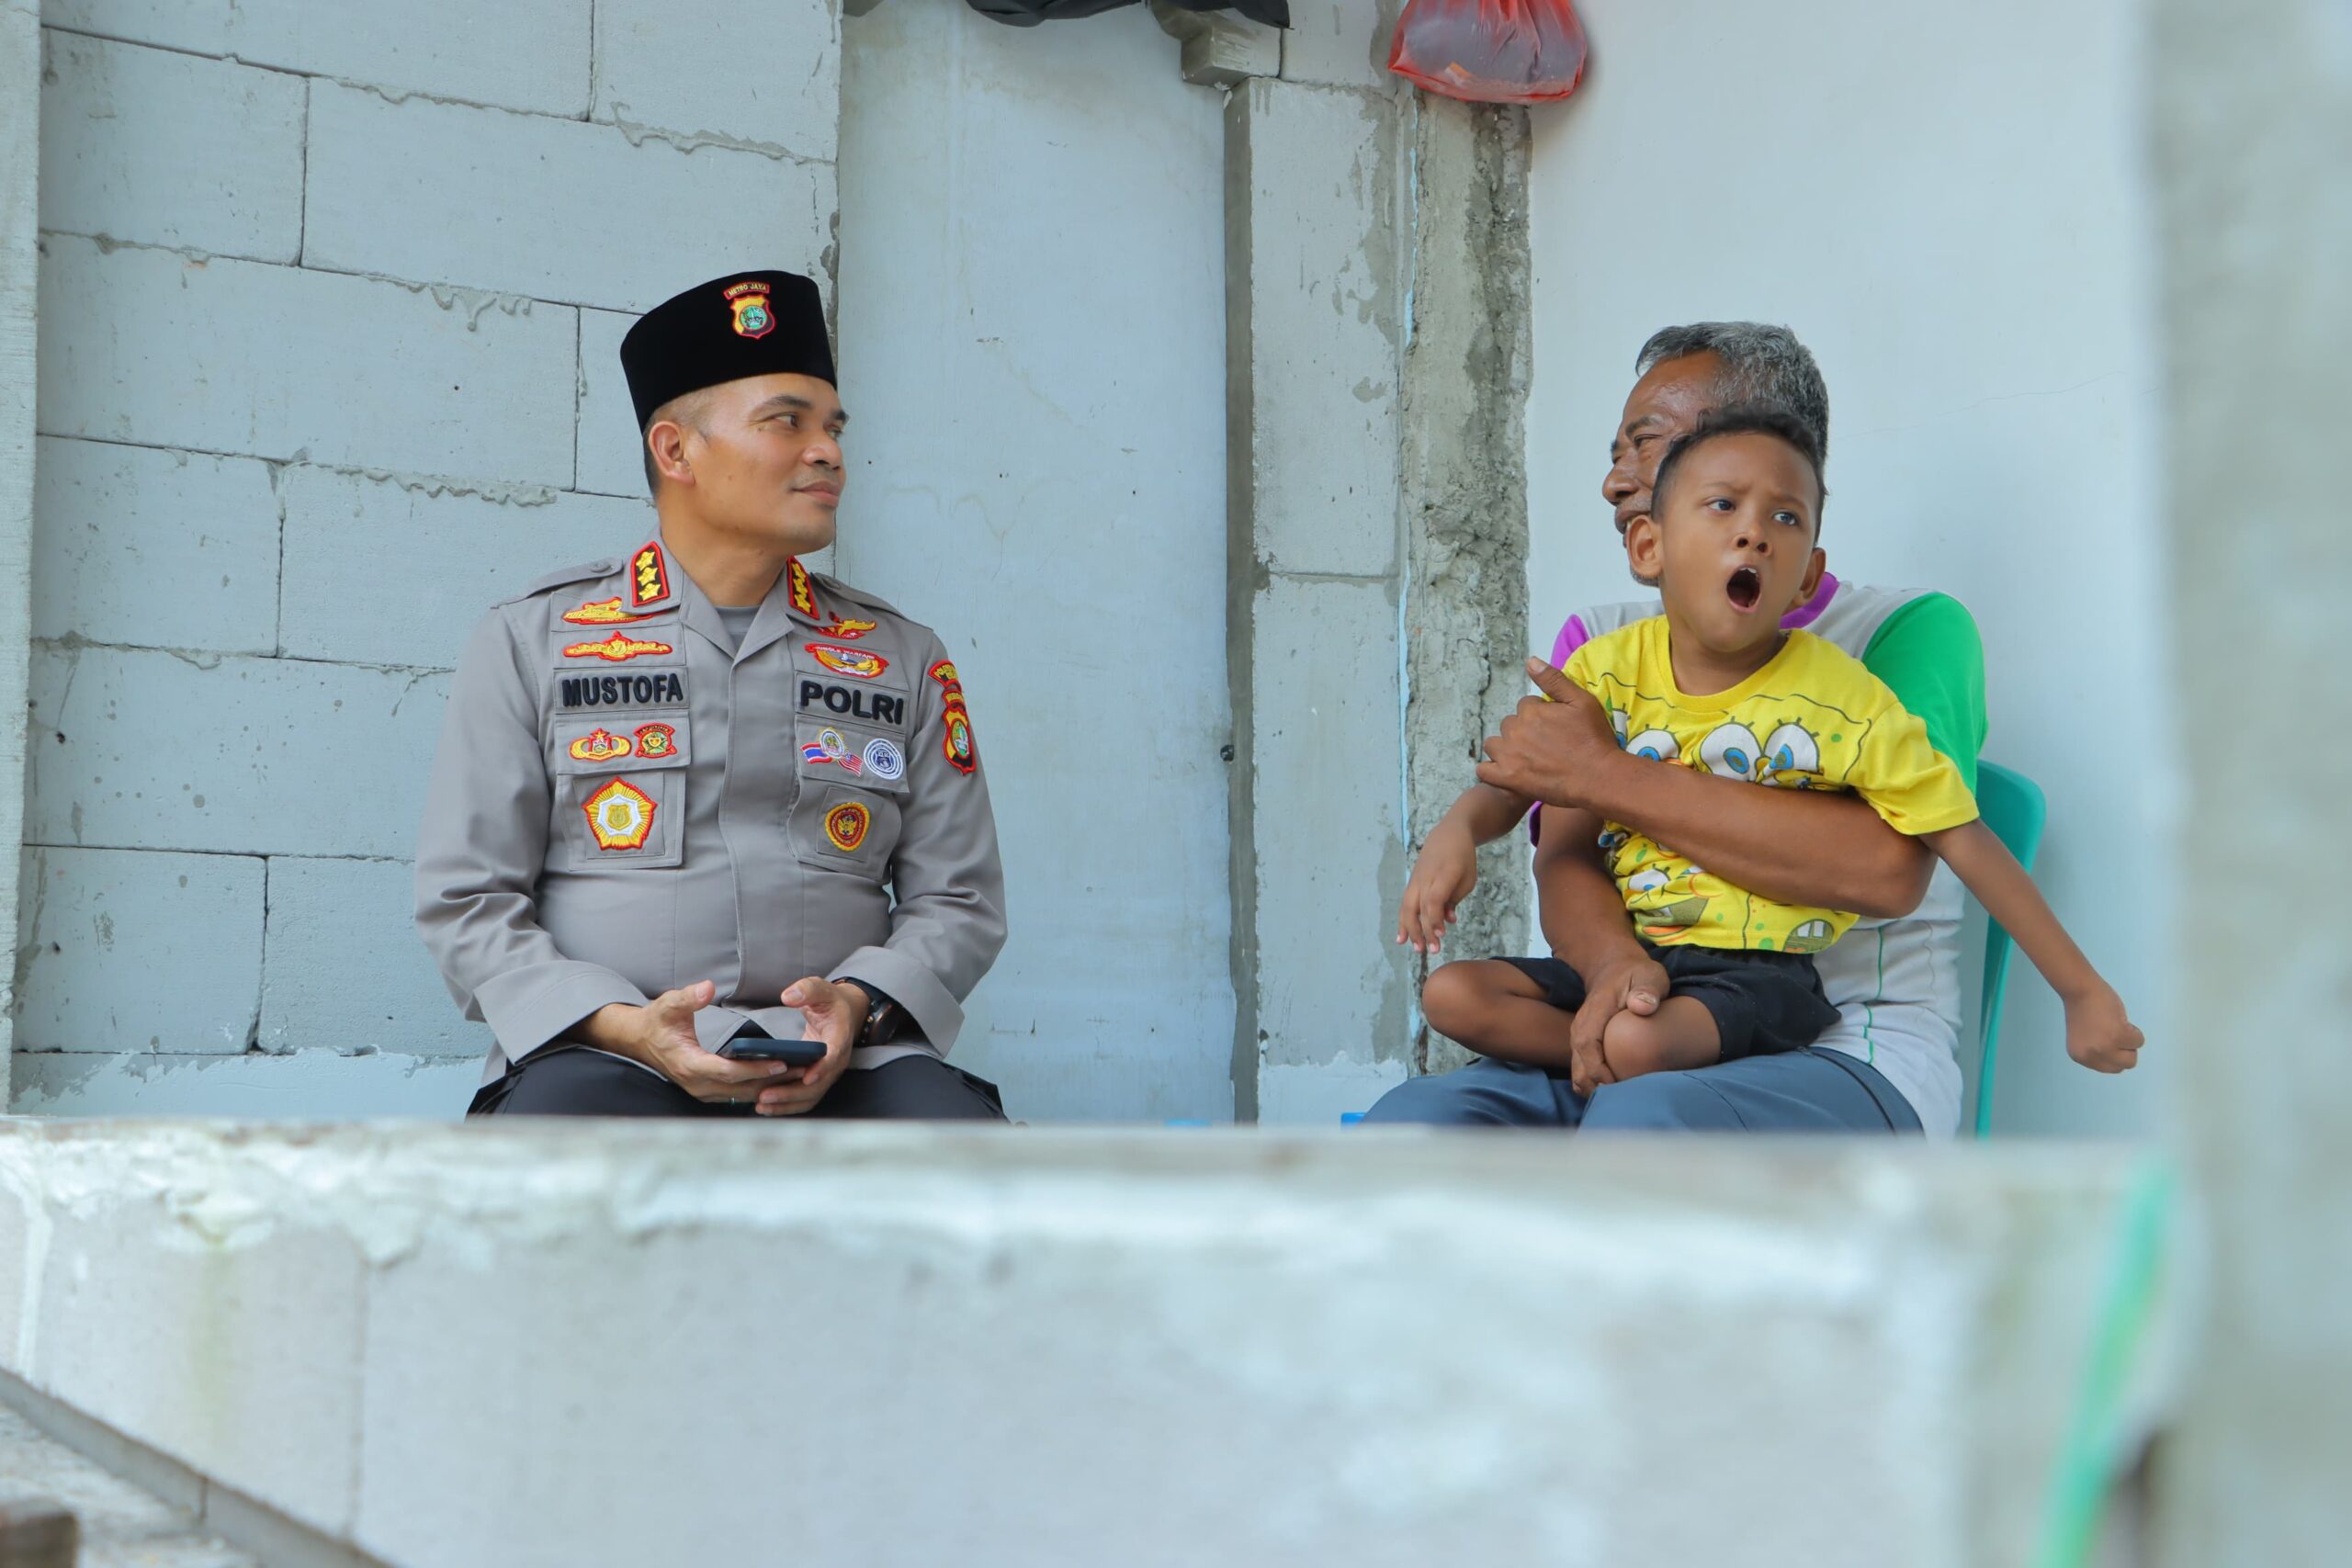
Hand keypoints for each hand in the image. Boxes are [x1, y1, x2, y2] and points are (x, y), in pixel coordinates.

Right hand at [589, 981, 806, 1104]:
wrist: (640, 1039)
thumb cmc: (658, 1020)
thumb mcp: (669, 1003)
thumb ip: (689, 997)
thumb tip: (707, 988)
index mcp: (689, 1063)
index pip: (728, 1071)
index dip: (755, 1068)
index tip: (780, 1062)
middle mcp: (697, 1083)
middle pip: (741, 1087)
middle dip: (772, 1080)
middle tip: (803, 1069)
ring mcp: (701, 1090)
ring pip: (741, 1094)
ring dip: (769, 1085)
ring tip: (799, 1074)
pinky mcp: (707, 1090)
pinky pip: (737, 1093)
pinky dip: (758, 1087)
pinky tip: (779, 1079)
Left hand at [751, 977, 871, 1115]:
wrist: (844, 1014)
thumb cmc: (830, 1001)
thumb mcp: (821, 988)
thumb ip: (807, 990)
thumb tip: (788, 996)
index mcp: (839, 1038)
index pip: (833, 1057)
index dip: (821, 1069)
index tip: (806, 1077)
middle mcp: (836, 1061)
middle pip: (818, 1084)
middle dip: (792, 1093)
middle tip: (765, 1095)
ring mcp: (827, 1073)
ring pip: (811, 1096)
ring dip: (786, 1104)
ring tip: (760, 1106)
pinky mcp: (817, 1079)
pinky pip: (804, 1097)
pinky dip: (787, 1105)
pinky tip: (766, 1107)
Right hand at [1398, 823, 1479, 952]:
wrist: (1447, 835)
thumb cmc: (1463, 858)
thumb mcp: (1468, 878)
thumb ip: (1455, 900)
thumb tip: (1446, 921)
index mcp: (1445, 874)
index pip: (1434, 899)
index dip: (1435, 918)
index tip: (1442, 935)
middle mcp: (1427, 878)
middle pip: (1420, 907)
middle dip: (1425, 930)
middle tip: (1432, 950)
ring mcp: (1416, 880)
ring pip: (1408, 907)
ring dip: (1411, 929)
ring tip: (1417, 949)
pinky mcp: (1412, 883)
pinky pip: (1405, 904)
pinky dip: (1403, 922)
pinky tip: (1402, 939)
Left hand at [1474, 658, 1626, 808]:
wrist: (1598, 777)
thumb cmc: (1593, 739)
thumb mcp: (1582, 702)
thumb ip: (1554, 680)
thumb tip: (1530, 661)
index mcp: (1531, 711)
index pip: (1525, 706)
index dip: (1540, 716)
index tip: (1554, 728)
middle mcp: (1515, 730)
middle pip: (1510, 725)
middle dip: (1523, 731)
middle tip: (1544, 746)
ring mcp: (1509, 755)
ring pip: (1494, 744)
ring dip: (1505, 748)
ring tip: (1525, 759)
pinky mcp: (1507, 778)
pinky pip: (1484, 770)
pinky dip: (1491, 770)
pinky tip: (1506, 771)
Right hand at [1566, 952, 1667, 1097]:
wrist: (1613, 967)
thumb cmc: (1635, 974)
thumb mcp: (1648, 975)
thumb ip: (1647, 989)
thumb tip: (1642, 1006)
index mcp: (1594, 1013)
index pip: (1586, 1045)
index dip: (1598, 1070)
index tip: (1618, 1085)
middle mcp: (1580, 1027)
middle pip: (1578, 1067)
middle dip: (1596, 1089)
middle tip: (1623, 1102)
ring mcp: (1580, 1036)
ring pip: (1578, 1072)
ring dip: (1594, 1090)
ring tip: (1620, 1101)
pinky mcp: (1585, 1044)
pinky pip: (1583, 1069)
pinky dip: (1595, 1084)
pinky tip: (1617, 1090)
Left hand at [2062, 981, 2143, 1073]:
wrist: (2079, 988)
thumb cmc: (2084, 1008)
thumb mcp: (2087, 1038)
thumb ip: (2099, 1051)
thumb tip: (2119, 1060)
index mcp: (2080, 1057)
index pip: (2109, 1068)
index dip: (2115, 1053)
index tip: (2109, 1038)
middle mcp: (2090, 1056)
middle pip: (2123, 1066)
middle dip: (2125, 1050)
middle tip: (2115, 1031)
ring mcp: (2104, 1047)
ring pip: (2132, 1057)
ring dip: (2130, 1041)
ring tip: (2116, 1024)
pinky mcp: (2118, 1035)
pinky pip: (2139, 1041)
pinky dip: (2135, 1030)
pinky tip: (2119, 1018)